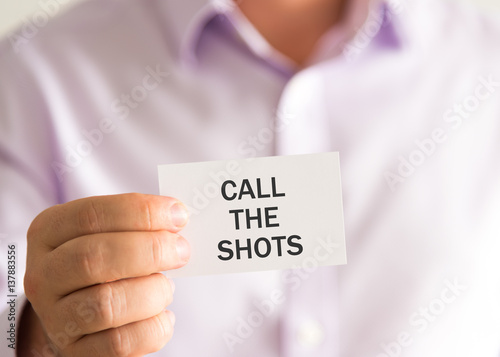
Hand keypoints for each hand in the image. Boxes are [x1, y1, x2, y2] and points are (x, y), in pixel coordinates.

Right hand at [22, 193, 189, 355]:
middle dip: (150, 250)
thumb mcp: (110, 233)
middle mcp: (44, 275)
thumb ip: (137, 223)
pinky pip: (121, 342)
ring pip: (107, 304)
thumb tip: (176, 216)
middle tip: (181, 251)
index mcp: (49, 233)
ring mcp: (56, 318)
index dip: (140, 212)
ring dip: (152, 292)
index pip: (90, 215)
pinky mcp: (76, 352)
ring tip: (166, 288)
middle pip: (93, 257)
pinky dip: (154, 327)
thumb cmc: (105, 263)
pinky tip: (162, 315)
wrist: (81, 315)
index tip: (179, 215)